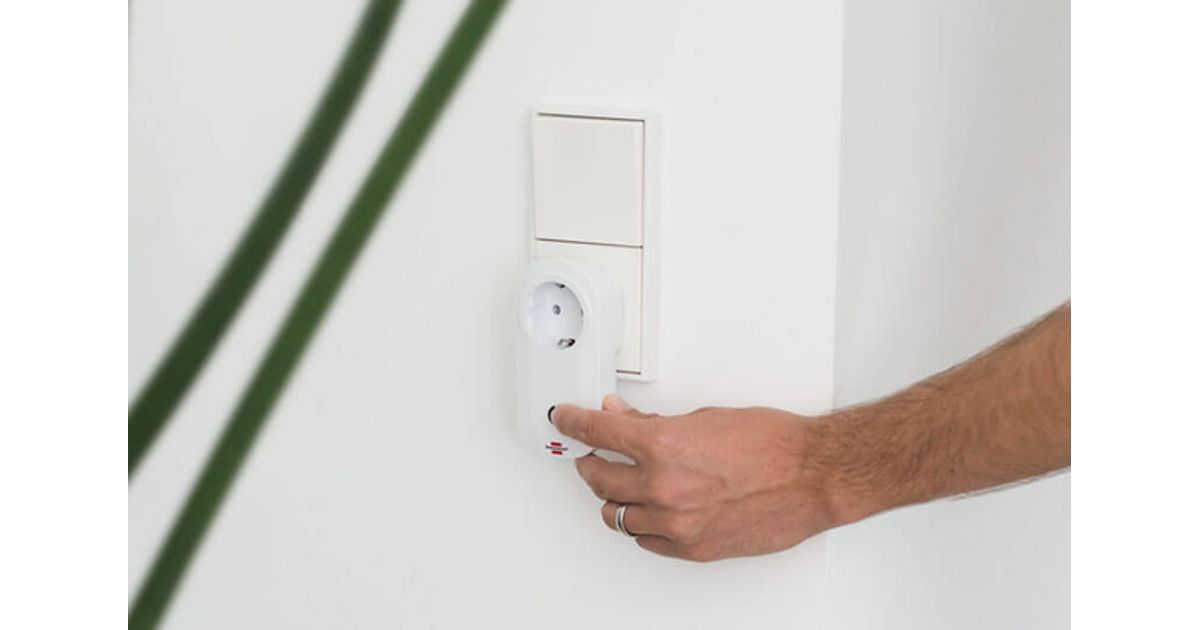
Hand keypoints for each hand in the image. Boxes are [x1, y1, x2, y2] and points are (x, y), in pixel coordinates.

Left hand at [551, 395, 843, 561]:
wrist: (812, 477)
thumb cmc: (770, 443)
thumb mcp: (703, 418)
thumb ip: (654, 424)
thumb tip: (622, 418)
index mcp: (662, 448)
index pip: (595, 434)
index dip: (572, 423)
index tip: (563, 420)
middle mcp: (662, 488)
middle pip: (598, 479)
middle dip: (590, 462)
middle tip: (593, 453)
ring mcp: (676, 524)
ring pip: (617, 516)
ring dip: (612, 498)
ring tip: (620, 484)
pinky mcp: (692, 548)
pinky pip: (646, 540)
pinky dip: (640, 524)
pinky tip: (646, 510)